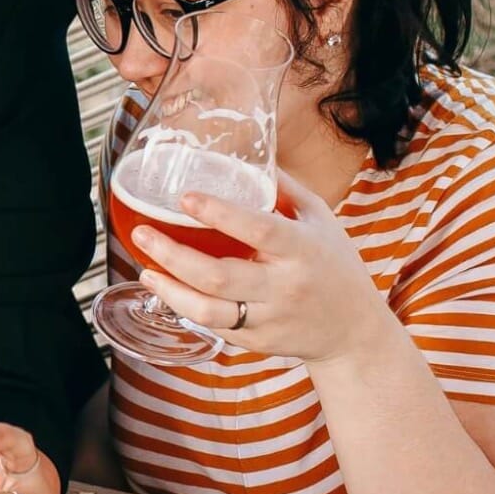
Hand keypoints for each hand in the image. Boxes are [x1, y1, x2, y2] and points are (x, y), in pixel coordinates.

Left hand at [133, 170, 391, 363]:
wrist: (354, 331)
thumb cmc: (333, 264)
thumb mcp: (320, 219)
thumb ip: (285, 188)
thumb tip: (247, 152)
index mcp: (302, 249)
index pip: (258, 228)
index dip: (219, 213)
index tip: (185, 197)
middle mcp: (285, 286)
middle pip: (219, 276)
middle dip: (172, 254)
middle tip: (141, 233)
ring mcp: (269, 318)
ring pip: (209, 310)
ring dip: (169, 290)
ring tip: (145, 269)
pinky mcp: (257, 341)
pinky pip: (214, 325)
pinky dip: (185, 306)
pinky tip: (168, 288)